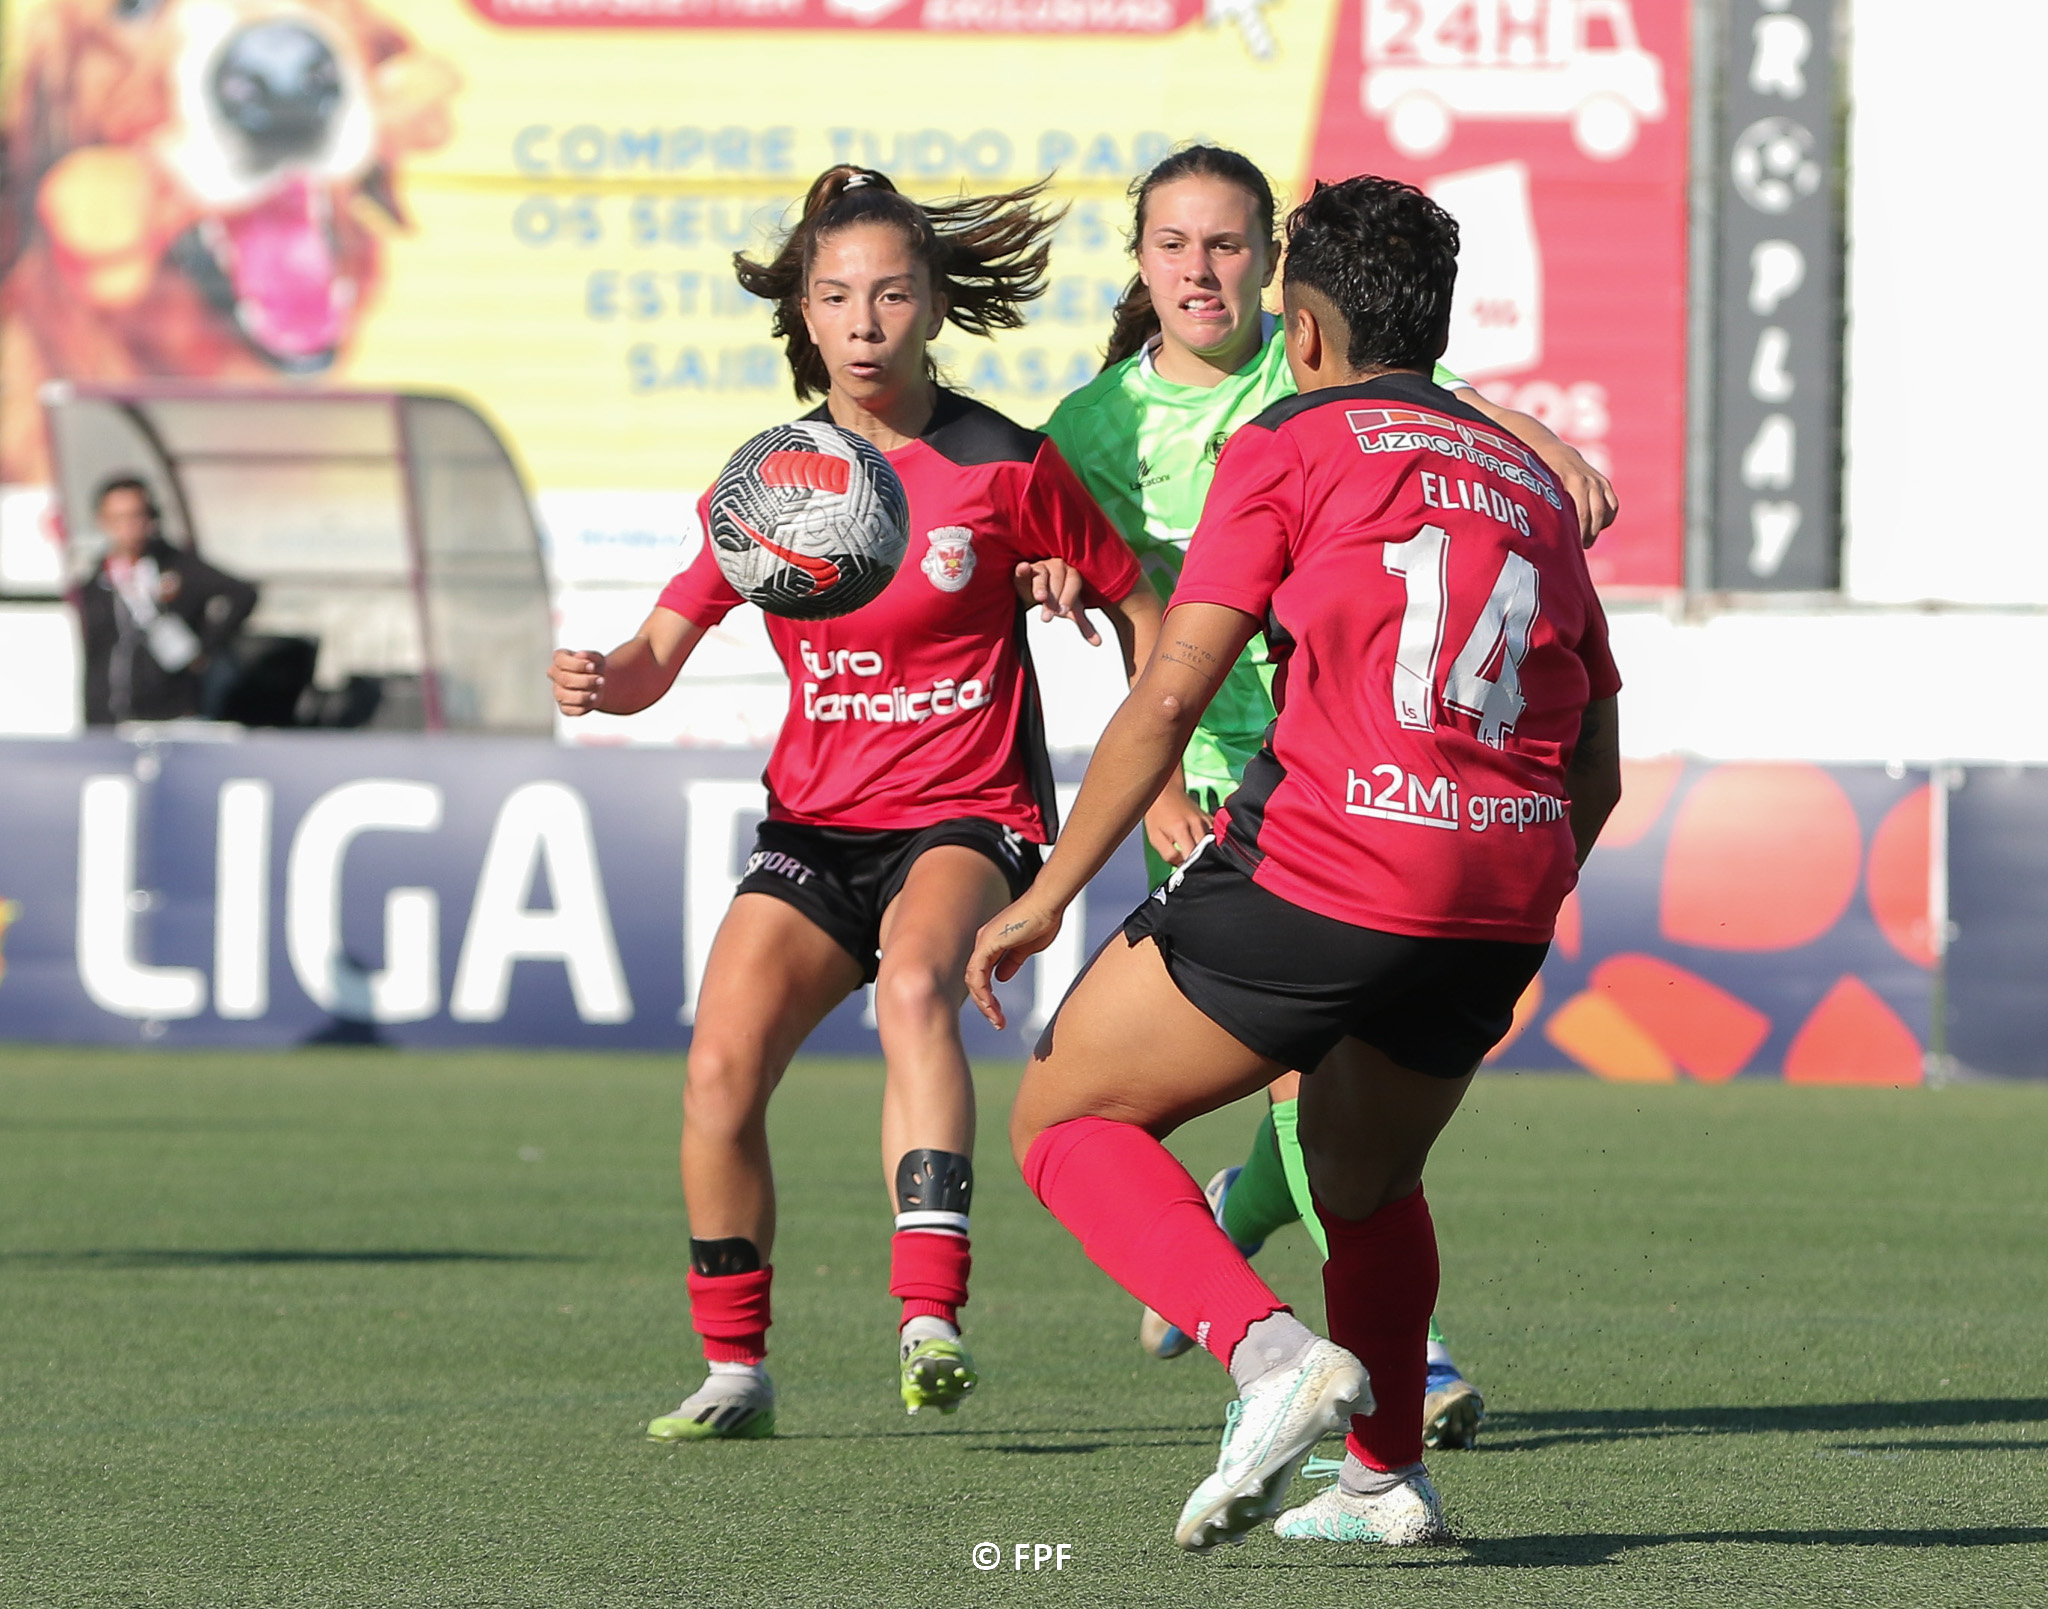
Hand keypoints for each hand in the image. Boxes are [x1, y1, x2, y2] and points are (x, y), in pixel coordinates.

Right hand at [549, 648, 604, 715]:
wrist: (599, 684)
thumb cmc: (595, 669)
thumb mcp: (598, 659)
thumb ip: (590, 656)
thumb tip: (580, 655)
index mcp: (559, 659)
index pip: (560, 661)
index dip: (578, 665)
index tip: (592, 666)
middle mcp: (554, 675)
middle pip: (564, 679)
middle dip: (585, 681)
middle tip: (601, 680)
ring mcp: (558, 691)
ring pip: (564, 696)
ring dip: (583, 696)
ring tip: (596, 694)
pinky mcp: (564, 707)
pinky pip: (570, 710)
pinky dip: (583, 707)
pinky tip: (592, 701)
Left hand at [965, 898, 1063, 1029]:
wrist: (1047, 904)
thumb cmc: (1042, 920)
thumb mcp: (1026, 949)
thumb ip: (1012, 962)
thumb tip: (1001, 978)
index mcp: (991, 944)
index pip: (982, 976)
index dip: (989, 996)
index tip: (999, 1014)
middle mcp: (983, 943)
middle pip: (975, 980)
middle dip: (985, 1004)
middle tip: (998, 1022)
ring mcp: (983, 942)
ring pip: (973, 980)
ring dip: (983, 1003)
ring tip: (996, 1019)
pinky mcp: (987, 943)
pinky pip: (977, 974)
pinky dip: (982, 992)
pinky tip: (990, 1006)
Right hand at [1012, 559, 1101, 645]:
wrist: (1040, 590)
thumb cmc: (1058, 598)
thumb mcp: (1071, 611)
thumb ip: (1084, 624)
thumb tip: (1098, 643)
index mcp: (1072, 576)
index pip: (1073, 584)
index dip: (1069, 597)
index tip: (1062, 613)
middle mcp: (1057, 568)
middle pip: (1057, 582)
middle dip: (1053, 600)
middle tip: (1048, 617)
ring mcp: (1040, 568)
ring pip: (1041, 576)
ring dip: (1040, 587)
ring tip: (1040, 598)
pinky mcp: (1025, 571)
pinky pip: (1023, 569)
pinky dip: (1023, 569)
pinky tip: (1024, 568)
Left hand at [1143, 790, 1211, 866]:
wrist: (1165, 791)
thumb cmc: (1157, 815)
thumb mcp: (1155, 837)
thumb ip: (1168, 854)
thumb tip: (1181, 866)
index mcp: (1181, 830)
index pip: (1192, 857)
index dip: (1191, 868)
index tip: (1187, 872)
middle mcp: (1197, 824)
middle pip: (1207, 852)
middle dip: (1202, 863)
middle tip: (1196, 869)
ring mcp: (1206, 820)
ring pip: (1214, 844)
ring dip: (1209, 854)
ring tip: (1203, 860)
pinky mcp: (1210, 818)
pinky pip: (1217, 836)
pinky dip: (1214, 844)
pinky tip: (1209, 849)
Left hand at [1533, 439, 1617, 546]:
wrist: (1555, 454)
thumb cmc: (1542, 477)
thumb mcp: (1540, 488)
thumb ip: (1544, 506)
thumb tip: (1540, 535)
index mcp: (1571, 482)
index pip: (1580, 514)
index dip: (1576, 533)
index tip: (1569, 547)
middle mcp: (1588, 482)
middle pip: (1594, 516)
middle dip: (1587, 535)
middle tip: (1578, 548)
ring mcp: (1598, 482)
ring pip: (1605, 513)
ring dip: (1596, 530)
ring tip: (1586, 543)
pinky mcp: (1605, 484)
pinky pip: (1612, 506)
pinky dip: (1606, 519)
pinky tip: (1595, 527)